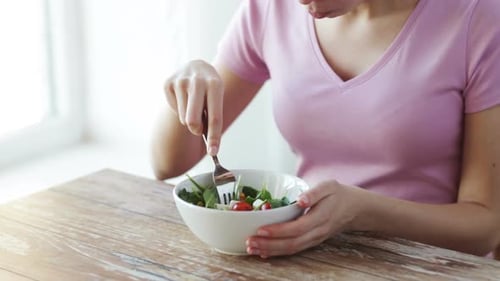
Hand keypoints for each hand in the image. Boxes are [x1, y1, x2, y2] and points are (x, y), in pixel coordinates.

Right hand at [164, 60, 223, 154]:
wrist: (197, 66)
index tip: (213, 152)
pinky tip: (184, 97)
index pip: (215, 117)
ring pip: (184, 118)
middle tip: (199, 129)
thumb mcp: (217, 98)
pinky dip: (180, 109)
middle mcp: (197, 81)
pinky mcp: (168, 83)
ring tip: (194, 104)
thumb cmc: (210, 90)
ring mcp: (181, 80)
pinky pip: (174, 110)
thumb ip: (212, 118)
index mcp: (215, 84)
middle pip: (193, 121)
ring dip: (189, 118)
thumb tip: (210, 147)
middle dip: (197, 130)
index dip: (214, 137)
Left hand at [246, 180, 363, 257]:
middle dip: (269, 245)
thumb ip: (314, 193)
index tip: (261, 230)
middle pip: (292, 243)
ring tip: (252, 249)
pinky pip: (295, 249)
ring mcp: (315, 239)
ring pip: (292, 249)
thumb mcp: (329, 186)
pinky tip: (265, 252)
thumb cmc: (339, 194)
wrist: (355, 209)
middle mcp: (317, 232)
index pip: (297, 228)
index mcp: (321, 217)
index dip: (278, 231)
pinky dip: (278, 253)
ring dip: (271, 251)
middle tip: (249, 242)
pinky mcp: (312, 241)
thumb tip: (301, 200)